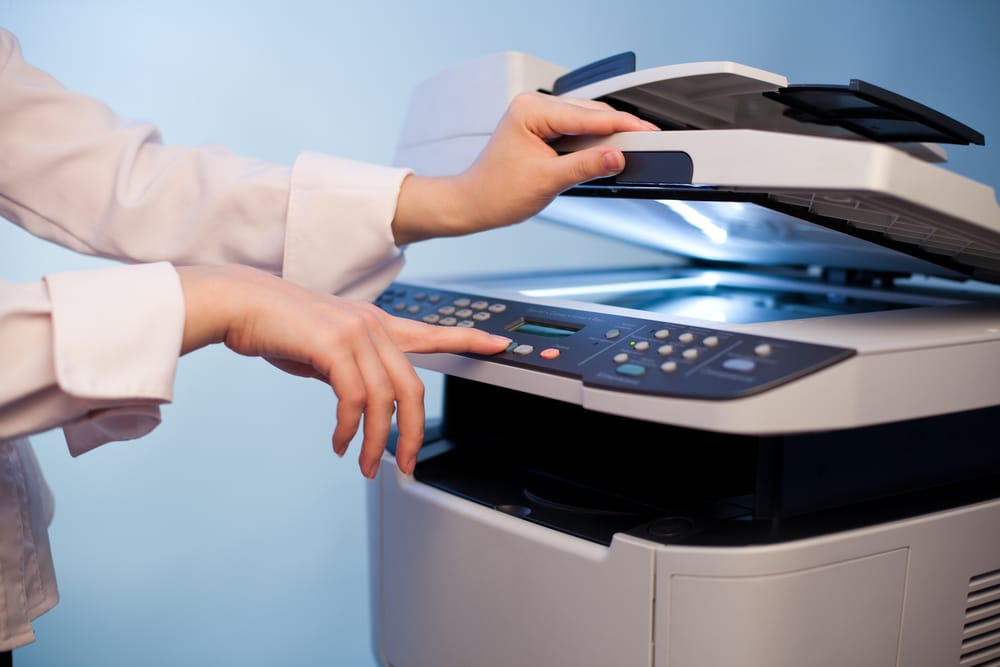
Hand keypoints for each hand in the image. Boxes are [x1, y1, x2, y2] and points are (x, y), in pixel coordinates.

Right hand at [177, 264, 510, 477]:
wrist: (242, 302)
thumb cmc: (280, 327)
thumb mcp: (326, 347)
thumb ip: (352, 367)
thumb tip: (359, 401)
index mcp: (378, 324)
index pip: (433, 333)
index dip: (469, 341)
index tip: (499, 345)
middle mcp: (375, 326)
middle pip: (413, 389)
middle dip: (412, 435)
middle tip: (406, 467)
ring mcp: (357, 333)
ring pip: (385, 400)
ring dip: (376, 442)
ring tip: (362, 465)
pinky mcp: (334, 346)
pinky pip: (354, 400)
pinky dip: (348, 430)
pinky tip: (339, 443)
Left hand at [391, 91, 656, 244]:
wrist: (473, 204)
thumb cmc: (496, 192)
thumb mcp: (547, 180)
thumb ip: (586, 166)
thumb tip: (616, 156)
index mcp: (531, 110)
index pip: (589, 115)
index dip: (623, 125)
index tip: (648, 133)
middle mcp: (534, 106)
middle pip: (591, 114)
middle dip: (619, 129)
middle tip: (649, 143)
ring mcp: (537, 117)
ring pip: (586, 122)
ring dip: (606, 137)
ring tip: (632, 150)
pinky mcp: (542, 130)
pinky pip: (576, 132)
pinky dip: (592, 144)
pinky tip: (606, 153)